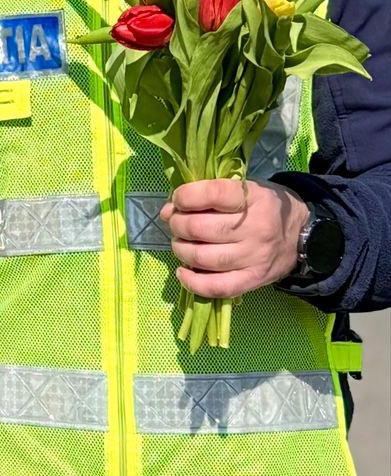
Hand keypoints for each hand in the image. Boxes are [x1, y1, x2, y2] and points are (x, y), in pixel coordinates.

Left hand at [161, 178, 308, 297]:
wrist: (304, 237)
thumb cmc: (266, 207)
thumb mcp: (248, 188)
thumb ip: (212, 193)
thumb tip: (171, 209)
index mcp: (254, 198)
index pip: (212, 194)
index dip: (185, 197)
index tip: (178, 200)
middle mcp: (256, 228)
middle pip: (199, 228)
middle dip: (177, 224)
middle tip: (176, 223)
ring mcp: (254, 257)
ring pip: (202, 257)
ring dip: (180, 250)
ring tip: (181, 244)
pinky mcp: (253, 280)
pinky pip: (216, 287)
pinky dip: (192, 282)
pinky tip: (183, 271)